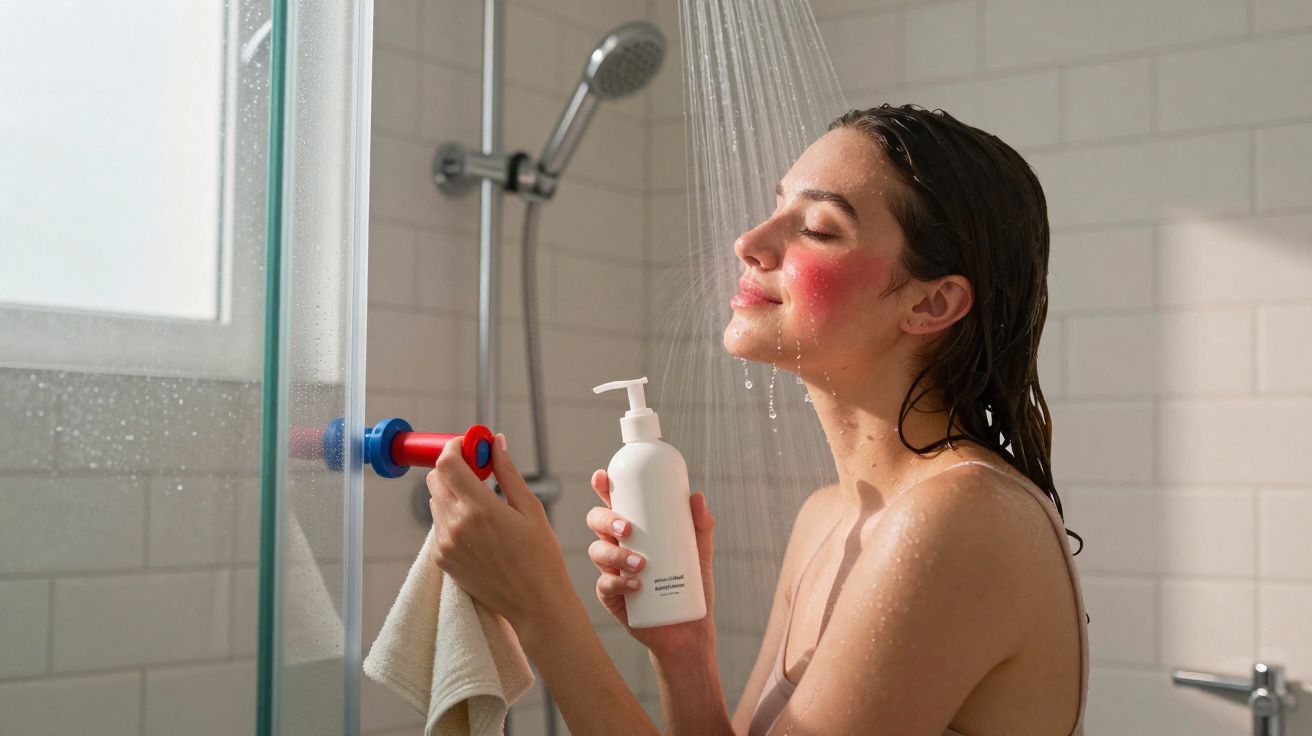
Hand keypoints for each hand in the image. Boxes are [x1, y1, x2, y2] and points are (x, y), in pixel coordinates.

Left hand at [427, 434, 573, 637]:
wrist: (535, 604)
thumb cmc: (540, 557)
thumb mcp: (530, 509)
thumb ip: (507, 472)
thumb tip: (496, 443)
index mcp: (479, 508)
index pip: (447, 463)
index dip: (456, 448)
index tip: (470, 447)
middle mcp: (455, 525)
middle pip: (436, 478)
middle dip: (454, 469)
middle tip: (479, 473)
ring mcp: (444, 544)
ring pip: (435, 501)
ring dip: (453, 494)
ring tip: (483, 507)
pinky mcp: (441, 559)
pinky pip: (438, 525)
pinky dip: (452, 518)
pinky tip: (478, 530)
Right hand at [585, 468, 717, 660]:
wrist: (689, 631)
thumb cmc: (691, 587)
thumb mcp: (699, 554)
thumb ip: (700, 527)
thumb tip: (697, 496)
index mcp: (634, 532)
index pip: (614, 504)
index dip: (603, 488)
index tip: (603, 478)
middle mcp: (617, 547)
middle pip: (597, 523)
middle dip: (606, 520)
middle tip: (627, 528)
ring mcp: (612, 572)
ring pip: (597, 552)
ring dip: (614, 554)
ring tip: (640, 563)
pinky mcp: (612, 598)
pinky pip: (604, 586)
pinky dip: (618, 583)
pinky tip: (635, 585)